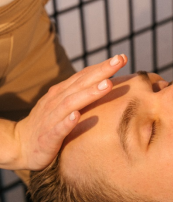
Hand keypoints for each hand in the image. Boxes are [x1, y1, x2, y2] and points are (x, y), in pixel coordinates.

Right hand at [14, 54, 127, 170]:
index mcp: (63, 92)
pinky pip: (58, 128)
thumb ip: (82, 95)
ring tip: (107, 85)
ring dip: (89, 93)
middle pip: (81, 83)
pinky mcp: (48, 137)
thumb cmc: (49, 123)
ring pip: (71, 103)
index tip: (122, 58)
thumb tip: (108, 84)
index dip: (102, 66)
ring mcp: (51, 118)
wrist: (21, 144)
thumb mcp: (65, 105)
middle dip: (101, 72)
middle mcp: (57, 101)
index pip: (84, 75)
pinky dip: (67, 122)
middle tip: (119, 61)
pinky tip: (76, 116)